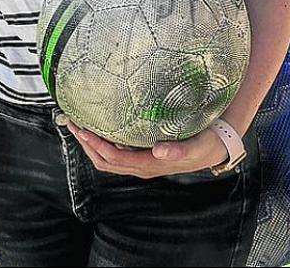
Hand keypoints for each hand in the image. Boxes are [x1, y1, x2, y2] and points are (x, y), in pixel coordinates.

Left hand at [66, 121, 228, 178]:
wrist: (216, 146)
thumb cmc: (205, 144)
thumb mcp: (196, 147)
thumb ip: (178, 150)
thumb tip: (159, 151)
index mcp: (151, 165)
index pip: (115, 158)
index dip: (96, 145)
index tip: (83, 129)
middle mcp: (142, 166)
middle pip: (105, 160)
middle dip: (86, 144)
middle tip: (72, 123)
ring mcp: (141, 162)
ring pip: (108, 158)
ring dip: (91, 144)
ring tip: (78, 125)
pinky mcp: (143, 154)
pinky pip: (116, 152)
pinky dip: (102, 142)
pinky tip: (97, 128)